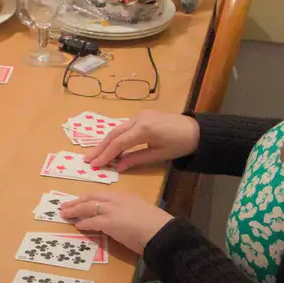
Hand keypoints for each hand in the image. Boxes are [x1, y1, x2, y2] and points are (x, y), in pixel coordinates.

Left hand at [60, 191, 174, 252]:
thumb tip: (123, 221)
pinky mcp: (108, 222)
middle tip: (65, 205)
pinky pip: (91, 222)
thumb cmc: (156, 225)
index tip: (81, 200)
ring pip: (88, 207)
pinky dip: (83, 224)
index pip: (102, 195)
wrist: (161, 231)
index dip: (89, 198)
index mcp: (125, 196)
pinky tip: (77, 226)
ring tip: (65, 214)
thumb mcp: (141, 213)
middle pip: (91, 198)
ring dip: (75, 211)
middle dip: (77, 201)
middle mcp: (116, 200)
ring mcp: (111, 210)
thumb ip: (129, 213)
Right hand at [84, 110, 199, 171]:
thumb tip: (118, 168)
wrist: (196, 130)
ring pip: (117, 129)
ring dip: (105, 142)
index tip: (95, 165)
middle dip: (100, 148)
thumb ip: (136, 160)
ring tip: (93, 154)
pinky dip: (114, 137)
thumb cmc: (179, 145)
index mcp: (144, 129)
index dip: (106, 155)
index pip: (119, 143)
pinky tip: (108, 146)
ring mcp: (140, 115)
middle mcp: (139, 119)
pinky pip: (124, 127)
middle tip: (87, 160)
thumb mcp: (158, 155)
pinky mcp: (142, 115)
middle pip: (114, 134)